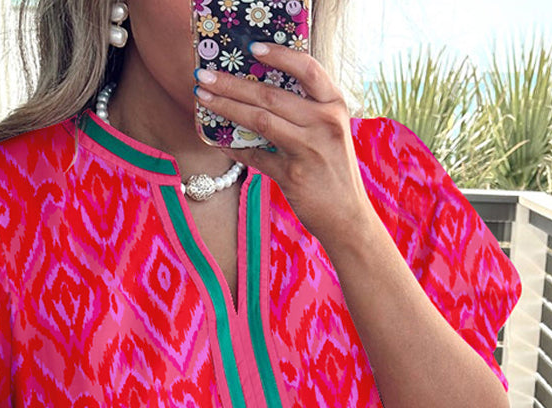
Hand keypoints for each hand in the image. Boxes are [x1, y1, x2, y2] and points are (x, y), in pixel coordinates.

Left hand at [194, 41, 376, 251]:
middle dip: (232, 84)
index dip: (278, 55)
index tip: (252, 48)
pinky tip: (219, 140)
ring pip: (260, 120)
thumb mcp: (331, 131)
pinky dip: (236, 148)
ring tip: (204, 99)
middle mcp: (324, 122)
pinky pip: (257, 156)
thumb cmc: (334, 169)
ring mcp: (309, 149)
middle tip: (205, 77)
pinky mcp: (293, 176)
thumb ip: (307, 110)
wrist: (347, 216)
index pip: (306, 68)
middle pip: (271, 95)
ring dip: (227, 107)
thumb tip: (262, 92)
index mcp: (334, 105)